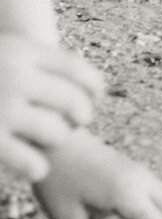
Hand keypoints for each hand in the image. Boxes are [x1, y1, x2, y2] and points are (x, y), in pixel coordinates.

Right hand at [0, 35, 104, 181]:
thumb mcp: (4, 51)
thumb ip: (34, 61)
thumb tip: (82, 83)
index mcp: (21, 51)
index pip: (76, 67)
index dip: (94, 86)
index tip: (96, 97)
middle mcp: (14, 76)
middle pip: (73, 100)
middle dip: (81, 116)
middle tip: (75, 123)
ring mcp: (2, 109)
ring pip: (57, 133)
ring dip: (59, 140)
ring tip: (50, 141)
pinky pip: (32, 162)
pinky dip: (39, 167)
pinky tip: (34, 164)